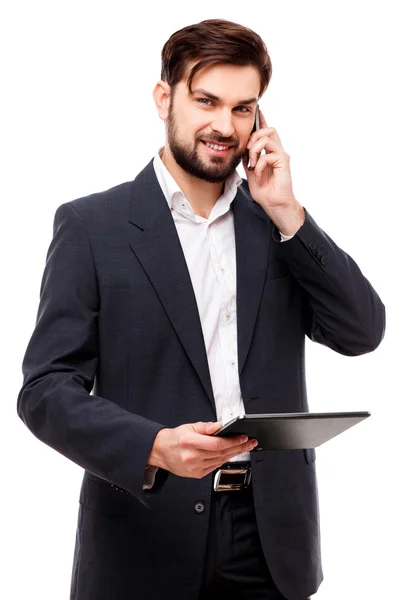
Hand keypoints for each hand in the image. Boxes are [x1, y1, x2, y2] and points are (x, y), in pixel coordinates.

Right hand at [147, 421, 257, 478]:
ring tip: (244, 447)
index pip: (217, 444)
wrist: (161, 451)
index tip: (243, 437)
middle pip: (221, 453)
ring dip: (234, 454)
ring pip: (220, 460)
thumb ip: (207, 427)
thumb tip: (221, 425)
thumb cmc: (176, 438)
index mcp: (189, 442)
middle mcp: (192, 456)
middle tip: (250, 442)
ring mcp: (194, 467)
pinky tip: (230, 454)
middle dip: (238, 447)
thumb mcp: (190, 426)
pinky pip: (215, 466)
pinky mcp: (197, 474)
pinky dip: (224, 459)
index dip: (232, 441)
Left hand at [243, 110, 304, 235]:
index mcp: (269, 152)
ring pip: (268, 137)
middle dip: (254, 136)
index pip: (266, 132)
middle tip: (247, 151)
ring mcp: (281, 155)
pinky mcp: (284, 162)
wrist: (274, 205)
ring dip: (255, 149)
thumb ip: (247, 159)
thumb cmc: (265, 191)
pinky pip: (268, 154)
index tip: (256, 110)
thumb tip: (240, 147)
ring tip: (252, 164)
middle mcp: (277, 151)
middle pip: (269, 129)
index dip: (261, 120)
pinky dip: (259, 165)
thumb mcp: (250, 172)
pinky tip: (257, 175)